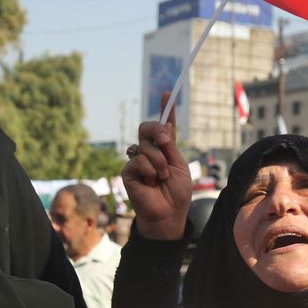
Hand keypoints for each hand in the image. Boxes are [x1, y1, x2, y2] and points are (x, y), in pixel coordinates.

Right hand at [122, 95, 190, 239]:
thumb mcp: (179, 165)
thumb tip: (167, 125)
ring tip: (162, 177)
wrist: (169, 214)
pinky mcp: (128, 171)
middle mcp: (149, 152)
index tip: (167, 93)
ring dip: (158, 161)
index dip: (165, 110)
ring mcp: (138, 161)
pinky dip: (149, 170)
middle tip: (165, 141)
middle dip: (156, 130)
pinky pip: (138, 160)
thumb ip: (169, 146)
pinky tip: (151, 182)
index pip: (164, 126)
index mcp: (165, 149)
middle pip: (147, 127)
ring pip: (145, 146)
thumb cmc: (177, 193)